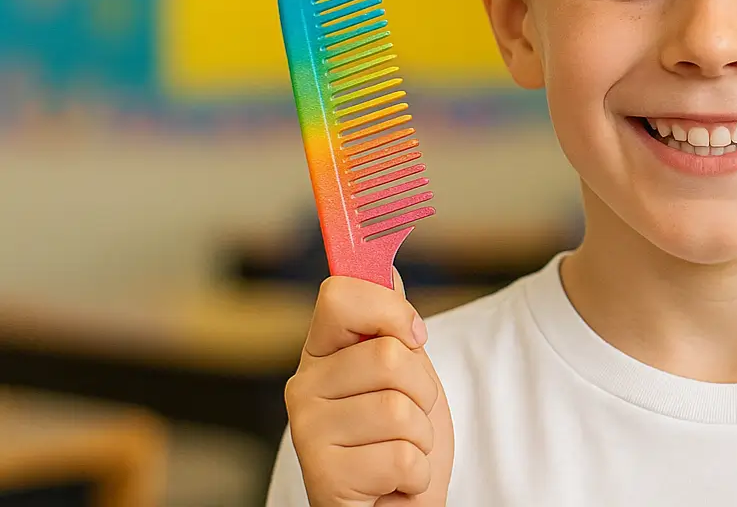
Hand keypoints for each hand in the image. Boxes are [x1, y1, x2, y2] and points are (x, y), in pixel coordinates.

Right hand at [285, 271, 454, 505]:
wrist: (397, 504)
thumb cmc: (399, 437)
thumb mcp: (406, 371)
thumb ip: (390, 321)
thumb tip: (384, 265)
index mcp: (321, 352)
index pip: (339, 295)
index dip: (389, 310)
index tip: (412, 335)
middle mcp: (302, 388)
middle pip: (389, 355)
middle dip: (422, 389)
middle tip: (408, 415)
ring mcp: (307, 433)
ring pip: (399, 408)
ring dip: (420, 435)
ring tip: (399, 449)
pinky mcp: (323, 478)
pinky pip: (401, 456)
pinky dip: (415, 472)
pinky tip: (392, 481)